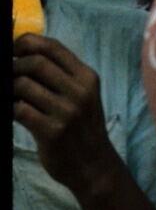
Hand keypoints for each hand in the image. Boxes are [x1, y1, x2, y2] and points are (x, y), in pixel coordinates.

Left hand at [12, 34, 114, 195]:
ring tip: (9, 95)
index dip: (27, 43)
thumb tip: (23, 56)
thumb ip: (62, 76)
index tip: (13, 50)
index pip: (53, 47)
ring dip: (9, 87)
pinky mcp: (52, 131)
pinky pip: (19, 110)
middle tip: (7, 75)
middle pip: (36, 63)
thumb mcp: (83, 97)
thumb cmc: (82, 128)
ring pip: (24, 85)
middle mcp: (80, 91)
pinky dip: (10, 107)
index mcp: (87, 78)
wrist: (94, 166)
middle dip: (14, 65)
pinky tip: (12, 111)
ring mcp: (67, 112)